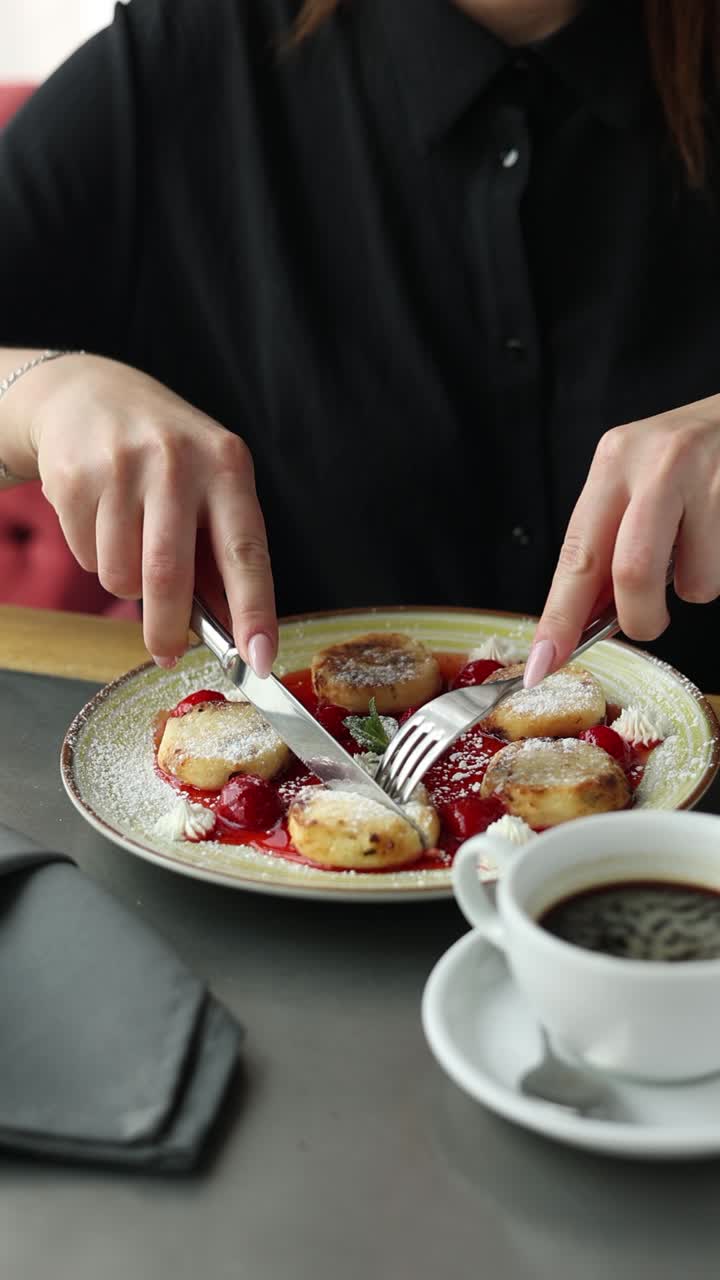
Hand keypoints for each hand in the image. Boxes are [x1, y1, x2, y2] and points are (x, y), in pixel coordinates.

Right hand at [27, 355, 276, 670]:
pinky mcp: (75, 477)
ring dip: (127, 583)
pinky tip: (102, 520)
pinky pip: (87, 557)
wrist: (90, 395)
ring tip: (131, 544)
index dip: (254, 611)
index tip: (259, 658)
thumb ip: (220, 555)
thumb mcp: (209, 486)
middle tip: (167, 655)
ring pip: (122, 575)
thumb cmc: (166, 457)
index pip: (246, 552)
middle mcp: (178, 461)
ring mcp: (122, 466)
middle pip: (169, 575)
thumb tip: (231, 634)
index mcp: (227, 466)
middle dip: (167, 631)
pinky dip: (96, 558)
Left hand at [525, 395, 719, 686]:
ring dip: (695, 586)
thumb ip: (612, 541)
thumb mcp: (640, 479)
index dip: (559, 617)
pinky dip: (718, 569)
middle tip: (647, 621)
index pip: (577, 555)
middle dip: (639, 618)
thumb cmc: (694, 457)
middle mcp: (656, 463)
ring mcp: (708, 478)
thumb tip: (589, 617)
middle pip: (631, 574)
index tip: (544, 661)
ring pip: (692, 583)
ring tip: (701, 547)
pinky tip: (719, 532)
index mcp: (614, 461)